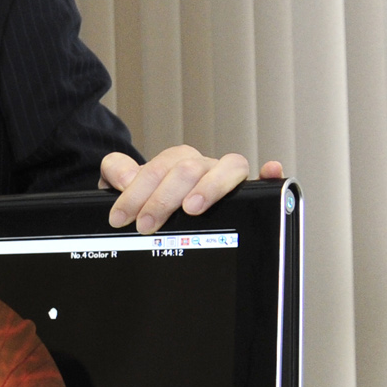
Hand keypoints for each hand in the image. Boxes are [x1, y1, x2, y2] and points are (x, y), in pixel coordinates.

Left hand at [101, 147, 284, 232]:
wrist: (162, 213)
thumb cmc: (150, 202)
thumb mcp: (125, 189)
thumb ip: (117, 174)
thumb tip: (125, 177)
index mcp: (174, 162)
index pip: (156, 168)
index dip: (135, 192)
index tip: (120, 217)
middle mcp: (202, 167)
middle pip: (187, 168)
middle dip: (162, 198)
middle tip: (146, 224)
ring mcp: (225, 177)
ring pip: (226, 166)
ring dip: (209, 186)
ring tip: (191, 208)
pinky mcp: (247, 191)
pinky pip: (263, 179)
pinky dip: (268, 173)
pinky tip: (269, 171)